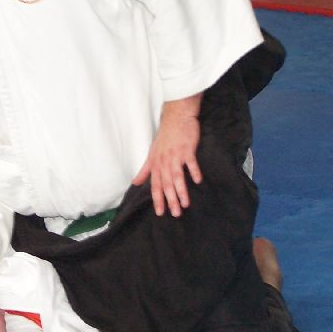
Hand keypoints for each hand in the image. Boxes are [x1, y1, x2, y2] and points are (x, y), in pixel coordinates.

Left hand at [132, 95, 201, 216]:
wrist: (176, 117)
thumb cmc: (165, 137)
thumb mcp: (152, 154)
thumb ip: (145, 170)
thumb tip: (135, 182)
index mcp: (156, 164)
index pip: (155, 185)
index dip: (157, 199)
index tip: (161, 213)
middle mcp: (164, 161)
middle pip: (166, 184)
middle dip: (170, 200)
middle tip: (175, 214)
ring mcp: (175, 155)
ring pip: (177, 176)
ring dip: (181, 191)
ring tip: (185, 204)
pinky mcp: (187, 149)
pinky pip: (190, 162)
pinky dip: (194, 171)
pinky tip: (197, 181)